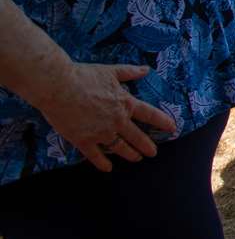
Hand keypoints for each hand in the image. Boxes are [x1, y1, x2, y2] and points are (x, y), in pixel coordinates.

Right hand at [34, 61, 176, 171]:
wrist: (58, 86)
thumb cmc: (84, 76)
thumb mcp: (111, 71)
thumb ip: (130, 72)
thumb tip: (146, 69)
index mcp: (125, 104)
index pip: (150, 115)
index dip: (163, 122)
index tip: (172, 128)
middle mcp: (117, 120)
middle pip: (138, 136)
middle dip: (147, 146)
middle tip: (153, 152)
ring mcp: (101, 132)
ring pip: (120, 148)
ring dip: (130, 154)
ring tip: (137, 159)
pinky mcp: (83, 140)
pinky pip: (96, 156)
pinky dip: (102, 163)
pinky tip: (108, 168)